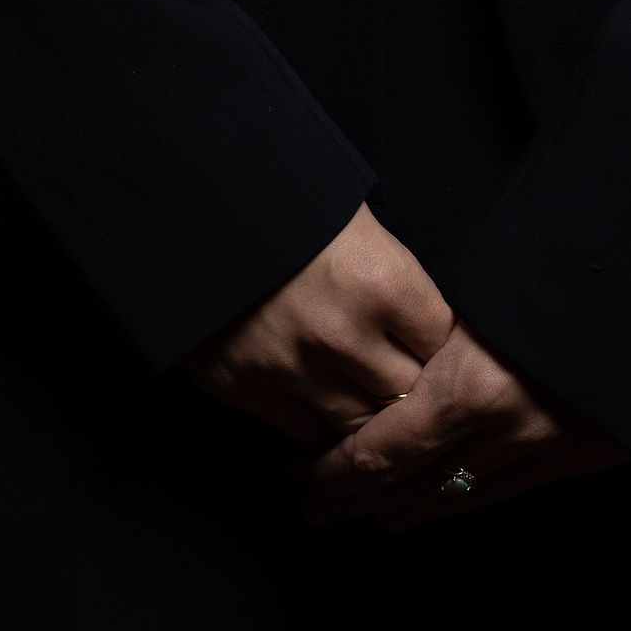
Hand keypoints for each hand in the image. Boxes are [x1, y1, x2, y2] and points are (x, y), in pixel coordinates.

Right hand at [180, 203, 453, 444]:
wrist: (190, 205)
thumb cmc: (283, 201)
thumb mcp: (353, 219)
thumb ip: (395, 276)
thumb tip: (434, 325)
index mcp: (381, 280)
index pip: (441, 341)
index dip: (437, 340)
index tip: (428, 337)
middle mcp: (343, 333)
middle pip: (407, 393)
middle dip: (407, 382)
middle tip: (399, 366)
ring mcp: (293, 367)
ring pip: (359, 424)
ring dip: (362, 407)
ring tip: (357, 381)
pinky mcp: (248, 388)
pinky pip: (306, 429)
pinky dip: (316, 416)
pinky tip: (315, 388)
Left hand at [298, 315, 629, 524]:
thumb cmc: (563, 276)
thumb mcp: (484, 292)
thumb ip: (435, 333)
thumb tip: (381, 356)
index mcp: (470, 386)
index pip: (380, 452)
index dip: (332, 472)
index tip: (299, 472)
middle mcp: (498, 433)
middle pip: (404, 486)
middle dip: (348, 500)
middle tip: (305, 502)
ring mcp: (532, 453)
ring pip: (444, 498)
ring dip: (391, 507)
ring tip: (347, 510)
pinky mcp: (564, 462)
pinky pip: (488, 494)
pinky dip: (443, 503)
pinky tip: (414, 508)